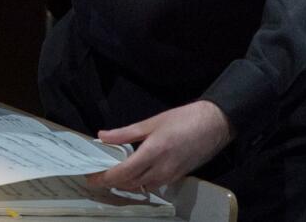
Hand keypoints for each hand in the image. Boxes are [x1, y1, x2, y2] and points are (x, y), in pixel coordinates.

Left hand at [85, 100, 232, 191]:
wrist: (214, 125)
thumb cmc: (183, 119)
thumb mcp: (151, 122)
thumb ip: (125, 133)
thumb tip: (102, 136)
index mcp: (152, 153)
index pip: (122, 173)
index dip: (104, 178)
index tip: (90, 177)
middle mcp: (161, 170)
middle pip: (129, 184)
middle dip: (111, 182)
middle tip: (97, 175)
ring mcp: (170, 176)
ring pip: (141, 187)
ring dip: (125, 184)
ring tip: (112, 174)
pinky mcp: (177, 177)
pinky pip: (153, 184)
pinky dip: (139, 182)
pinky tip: (133, 173)